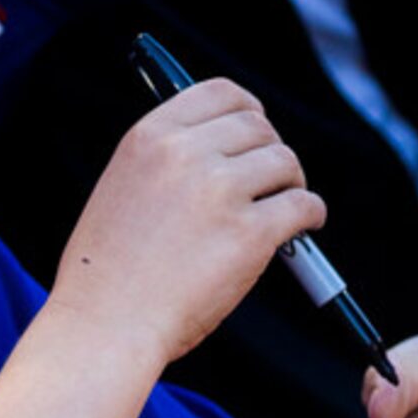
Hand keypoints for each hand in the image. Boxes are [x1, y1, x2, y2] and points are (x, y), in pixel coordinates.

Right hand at [52, 78, 327, 361]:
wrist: (105, 325)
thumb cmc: (108, 272)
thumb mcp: (122, 188)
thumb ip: (166, 161)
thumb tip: (224, 149)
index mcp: (149, 137)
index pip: (218, 92)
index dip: (248, 108)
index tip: (257, 126)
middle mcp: (185, 154)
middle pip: (258, 126)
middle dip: (271, 149)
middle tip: (273, 178)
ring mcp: (219, 191)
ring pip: (284, 162)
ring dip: (292, 182)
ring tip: (287, 202)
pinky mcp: (249, 233)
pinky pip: (302, 205)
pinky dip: (311, 214)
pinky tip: (306, 226)